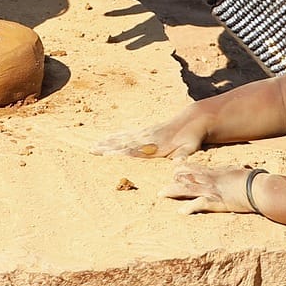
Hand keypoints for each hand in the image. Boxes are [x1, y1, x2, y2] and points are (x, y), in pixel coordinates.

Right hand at [92, 106, 209, 158]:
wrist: (194, 119)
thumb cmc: (193, 138)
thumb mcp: (191, 148)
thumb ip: (183, 157)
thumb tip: (178, 165)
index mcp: (156, 145)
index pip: (135, 150)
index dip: (120, 153)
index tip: (106, 155)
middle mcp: (147, 138)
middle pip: (123, 144)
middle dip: (107, 148)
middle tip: (91, 151)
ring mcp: (145, 133)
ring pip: (122, 138)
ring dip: (107, 143)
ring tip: (93, 146)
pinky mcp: (146, 131)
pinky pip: (127, 134)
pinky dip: (115, 136)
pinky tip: (107, 138)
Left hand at [159, 164, 259, 214]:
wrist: (259, 188)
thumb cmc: (252, 179)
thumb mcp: (238, 171)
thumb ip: (232, 171)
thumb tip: (237, 169)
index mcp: (214, 172)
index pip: (193, 167)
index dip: (181, 167)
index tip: (172, 168)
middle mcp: (209, 179)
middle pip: (186, 177)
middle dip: (172, 181)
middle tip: (161, 187)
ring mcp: (211, 190)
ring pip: (187, 188)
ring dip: (173, 191)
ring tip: (161, 194)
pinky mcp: (216, 202)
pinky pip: (200, 204)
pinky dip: (190, 208)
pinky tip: (181, 212)